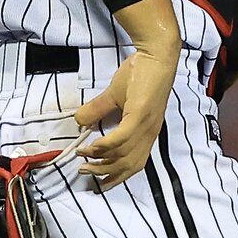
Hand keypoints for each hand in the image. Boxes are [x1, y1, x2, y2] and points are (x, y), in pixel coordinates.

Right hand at [75, 42, 178, 186]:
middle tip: (85, 171)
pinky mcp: (140, 113)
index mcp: (147, 131)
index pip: (135, 163)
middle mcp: (150, 132)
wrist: (155, 54)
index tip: (100, 183)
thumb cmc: (140, 73)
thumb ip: (98, 110)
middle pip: (128, 164)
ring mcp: (146, 124)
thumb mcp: (115, 96)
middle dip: (105, 172)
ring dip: (101, 160)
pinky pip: (123, 137)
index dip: (117, 176)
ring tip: (83, 159)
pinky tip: (93, 147)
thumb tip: (81, 121)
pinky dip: (106, 145)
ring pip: (124, 154)